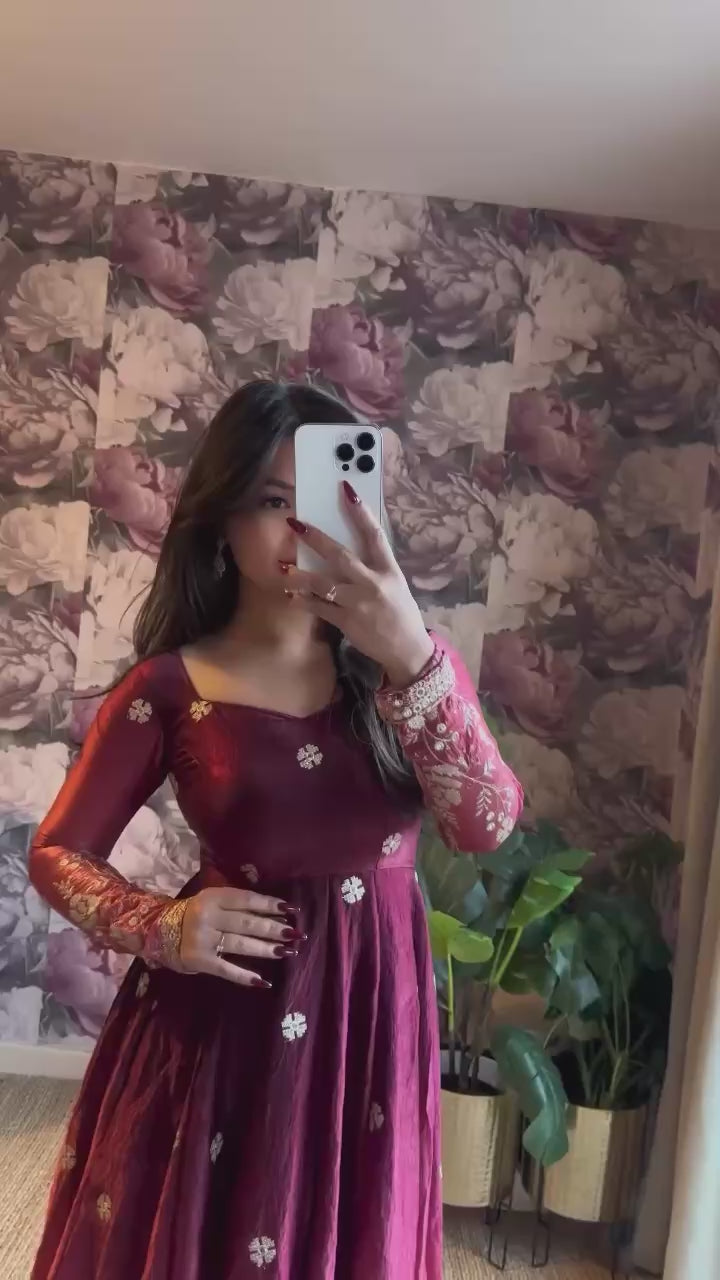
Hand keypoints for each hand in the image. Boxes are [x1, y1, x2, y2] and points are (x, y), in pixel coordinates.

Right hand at [179, 887, 303, 987]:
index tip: (292, 910)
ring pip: (240, 945)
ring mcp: (202, 940)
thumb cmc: (196, 913)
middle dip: (274, 929)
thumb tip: (278, 914)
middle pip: (247, 923)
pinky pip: (226, 970)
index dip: (270, 905)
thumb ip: (239, 904)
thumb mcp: (213, 901)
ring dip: (266, 949)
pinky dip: (245, 977)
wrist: (160, 931)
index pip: (247, 900)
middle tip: (296, 934)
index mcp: (213, 897)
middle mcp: (208, 917)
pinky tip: (263, 982)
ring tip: (286, 952)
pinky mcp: (199, 961)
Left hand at [284, 482, 433, 685]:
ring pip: (323, 583)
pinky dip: (303, 601)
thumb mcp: (395, 584)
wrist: (407, 649)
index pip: (375, 535)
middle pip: (340, 556)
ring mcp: (358, 603)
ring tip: (282, 568)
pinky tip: (290, 595)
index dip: (360, 513)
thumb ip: (374, 567)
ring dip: (300, 575)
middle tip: (296, 524)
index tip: (345, 490)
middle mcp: (373, 583)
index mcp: (389, 570)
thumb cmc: (401, 614)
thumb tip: (348, 549)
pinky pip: (319, 608)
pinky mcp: (347, 622)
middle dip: (316, 539)